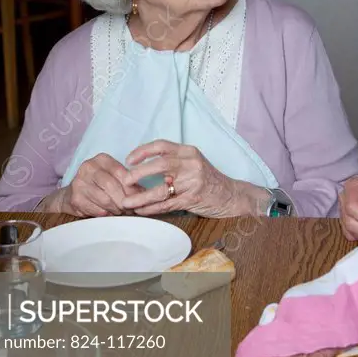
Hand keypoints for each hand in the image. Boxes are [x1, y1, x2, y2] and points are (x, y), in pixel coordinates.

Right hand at [45, 154, 137, 217]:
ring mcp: (80, 182)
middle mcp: (89, 167)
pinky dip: (107, 214)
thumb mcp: (112, 177)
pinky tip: (110, 214)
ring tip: (122, 212)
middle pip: (112, 186)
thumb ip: (127, 182)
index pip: (121, 173)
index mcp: (102, 159)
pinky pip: (97, 210)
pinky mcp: (76, 198)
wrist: (72, 194)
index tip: (140, 198)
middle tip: (132, 209)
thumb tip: (144, 194)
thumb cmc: (99, 185)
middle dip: (124, 200)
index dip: (132, 188)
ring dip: (117, 209)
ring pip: (105, 200)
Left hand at [122, 140, 267, 216]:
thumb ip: (174, 161)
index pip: (162, 145)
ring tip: (126, 202)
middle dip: (138, 173)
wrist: (232, 195)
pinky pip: (167, 204)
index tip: (128, 159)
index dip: (142, 151)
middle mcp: (191, 164)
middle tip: (125, 181)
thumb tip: (142, 167)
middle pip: (160, 165)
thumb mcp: (194, 162)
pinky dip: (152, 208)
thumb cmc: (208, 179)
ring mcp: (193, 181)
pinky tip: (141, 211)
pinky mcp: (193, 198)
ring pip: (161, 189)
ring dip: (141, 197)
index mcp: (189, 151)